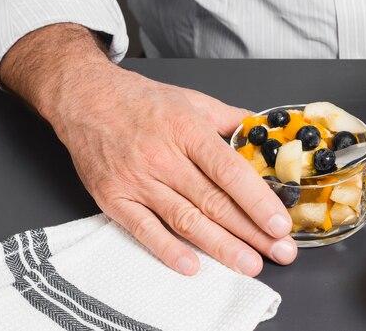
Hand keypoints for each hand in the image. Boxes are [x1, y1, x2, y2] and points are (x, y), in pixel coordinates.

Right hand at [0, 25, 296, 276]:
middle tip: (279, 251)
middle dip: (251, 231)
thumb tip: (263, 134)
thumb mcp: (192, 99)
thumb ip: (230, 119)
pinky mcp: (114, 198)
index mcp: (187, 131)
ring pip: (185, 220)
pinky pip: (144, 229)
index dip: (257, 201)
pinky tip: (193, 265)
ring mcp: (137, 180)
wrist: (86, 99)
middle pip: (214, 202)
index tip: (279, 223)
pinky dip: (168, 250)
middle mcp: (163, 157)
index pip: (230, 172)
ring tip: (249, 264)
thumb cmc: (140, 100)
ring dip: (220, 247)